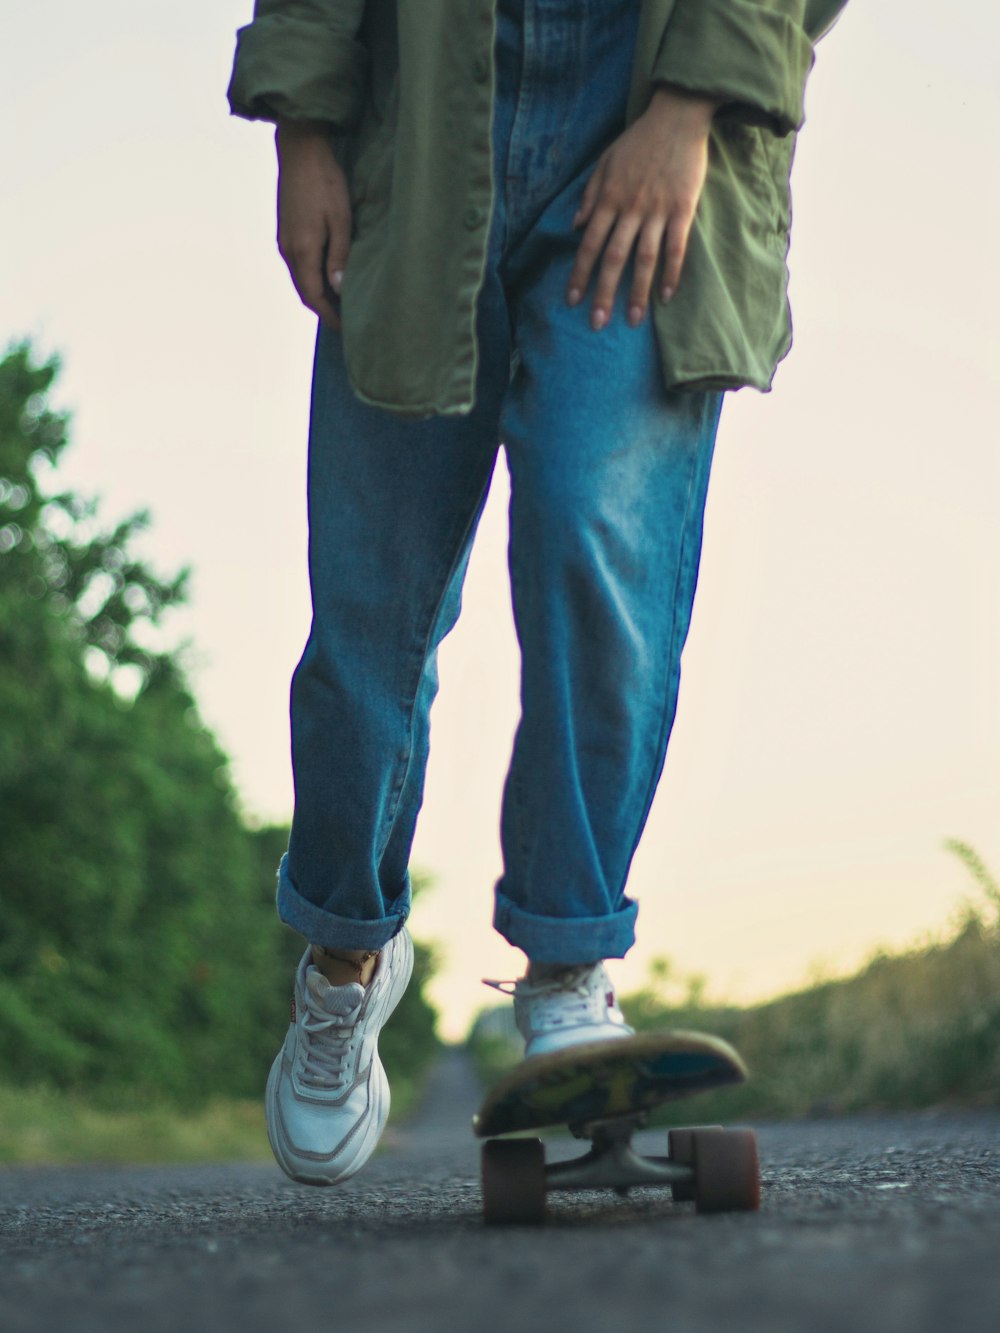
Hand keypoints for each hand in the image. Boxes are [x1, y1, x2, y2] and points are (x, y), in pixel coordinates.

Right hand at [275, 121, 350, 327]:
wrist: (299, 149)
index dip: (329, 316)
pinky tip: (328, 276)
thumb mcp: (340, 219)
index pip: (314, 296)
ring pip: (300, 279)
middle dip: (323, 309)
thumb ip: (339, 256)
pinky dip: (312, 278)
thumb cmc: (325, 181)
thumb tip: (338, 290)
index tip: (346, 329)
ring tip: (339, 302)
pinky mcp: (285, 231)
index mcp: (302, 250)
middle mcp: (287, 250)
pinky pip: (298, 265)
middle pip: (304, 292)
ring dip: (317, 294)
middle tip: (346, 321)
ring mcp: (283, 240)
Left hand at [567, 88, 716, 330]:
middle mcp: (630, 209)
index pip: (589, 244)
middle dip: (603, 293)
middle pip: (614, 258)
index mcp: (608, 199)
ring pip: (644, 258)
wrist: (676, 116)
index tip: (572, 300)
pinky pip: (676, 246)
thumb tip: (575, 226)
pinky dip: (672, 272)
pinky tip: (667, 295)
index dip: (579, 274)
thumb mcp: (605, 161)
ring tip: (632, 319)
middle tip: (597, 323)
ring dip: (637, 291)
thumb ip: (590, 194)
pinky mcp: (682, 208)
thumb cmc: (639, 139)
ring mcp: (657, 210)